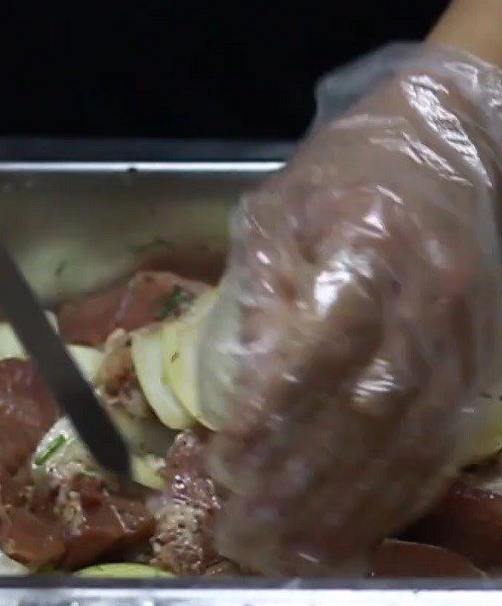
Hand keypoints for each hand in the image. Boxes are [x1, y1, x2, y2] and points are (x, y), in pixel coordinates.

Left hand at [200, 0, 501, 574]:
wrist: (451, 146)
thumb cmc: (349, 172)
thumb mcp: (283, 206)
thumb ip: (261, 284)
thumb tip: (238, 377)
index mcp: (370, 247)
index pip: (322, 349)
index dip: (274, 415)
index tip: (224, 465)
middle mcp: (427, 301)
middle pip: (365, 410)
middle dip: (302, 483)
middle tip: (246, 534)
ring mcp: (463, 337)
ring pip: (406, 439)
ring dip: (347, 506)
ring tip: (291, 554)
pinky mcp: (478, 361)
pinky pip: (439, 439)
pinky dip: (396, 493)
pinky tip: (358, 528)